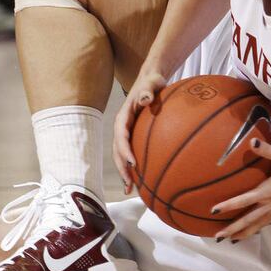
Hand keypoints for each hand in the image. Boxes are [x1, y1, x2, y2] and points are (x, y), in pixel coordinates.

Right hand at [112, 69, 167, 193]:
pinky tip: (142, 180)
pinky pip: (131, 153)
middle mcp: (122, 127)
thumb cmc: (153, 82)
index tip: (133, 163)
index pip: (120, 136)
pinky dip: (133, 167)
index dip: (125, 150)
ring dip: (124, 172)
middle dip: (122, 168)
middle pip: (117, 151)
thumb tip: (145, 98)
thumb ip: (147, 90)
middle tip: (129, 184)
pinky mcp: (134, 136)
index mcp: (123, 117)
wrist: (152, 81)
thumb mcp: (151, 83)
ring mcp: (127, 133)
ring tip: (130, 189)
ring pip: (121, 155)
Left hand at [212, 140, 270, 240]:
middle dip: (233, 229)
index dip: (228, 205)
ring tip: (233, 240)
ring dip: (245, 232)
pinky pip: (267, 221)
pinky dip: (258, 227)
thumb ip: (268, 150)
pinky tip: (256, 228)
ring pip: (258, 224)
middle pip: (249, 219)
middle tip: (218, 237)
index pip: (244, 200)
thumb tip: (252, 142)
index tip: (213, 211)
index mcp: (269, 192)